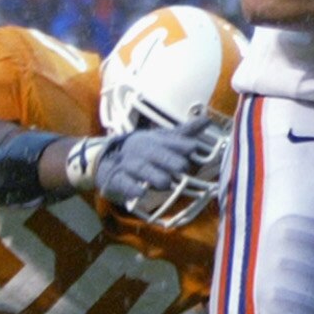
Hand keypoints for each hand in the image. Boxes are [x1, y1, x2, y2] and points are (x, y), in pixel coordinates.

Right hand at [92, 125, 215, 210]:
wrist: (106, 159)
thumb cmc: (143, 150)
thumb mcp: (162, 140)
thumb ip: (184, 133)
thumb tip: (207, 120)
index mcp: (155, 140)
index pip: (169, 141)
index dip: (181, 145)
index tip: (193, 148)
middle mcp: (142, 150)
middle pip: (156, 154)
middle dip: (169, 160)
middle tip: (182, 167)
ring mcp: (128, 165)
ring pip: (141, 169)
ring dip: (153, 175)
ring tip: (165, 183)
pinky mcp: (116, 179)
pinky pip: (123, 183)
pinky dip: (131, 188)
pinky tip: (139, 193)